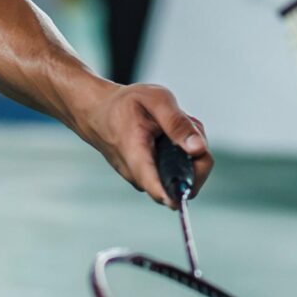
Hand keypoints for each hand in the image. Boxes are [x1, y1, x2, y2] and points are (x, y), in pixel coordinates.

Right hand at [81, 82, 211, 206]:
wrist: (98, 112)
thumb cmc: (124, 105)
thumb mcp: (156, 100)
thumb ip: (178, 123)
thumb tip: (199, 149)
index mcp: (136, 155)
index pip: (156, 186)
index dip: (176, 194)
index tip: (187, 196)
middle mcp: (139, 175)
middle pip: (183, 183)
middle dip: (197, 157)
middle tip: (189, 127)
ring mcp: (144, 179)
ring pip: (182, 176)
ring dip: (189, 154)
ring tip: (173, 128)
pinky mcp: (148, 178)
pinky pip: (174, 172)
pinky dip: (180, 155)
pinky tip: (169, 136)